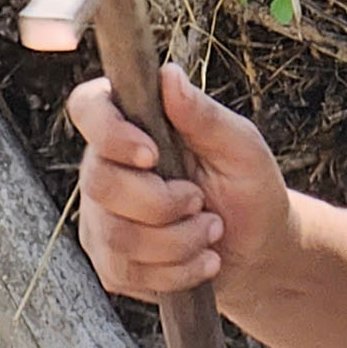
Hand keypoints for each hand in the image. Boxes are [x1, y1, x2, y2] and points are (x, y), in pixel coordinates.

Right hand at [69, 63, 294, 304]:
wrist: (258, 249)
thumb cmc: (250, 188)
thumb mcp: (240, 146)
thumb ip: (203, 114)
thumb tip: (168, 75)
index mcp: (134, 123)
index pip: (88, 108)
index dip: (109, 133)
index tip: (151, 156)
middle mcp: (107, 166)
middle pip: (101, 183)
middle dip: (162, 203)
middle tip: (201, 202)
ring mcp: (102, 216)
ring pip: (116, 235)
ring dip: (177, 242)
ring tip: (209, 231)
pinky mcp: (110, 261)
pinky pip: (125, 271)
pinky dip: (175, 271)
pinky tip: (200, 260)